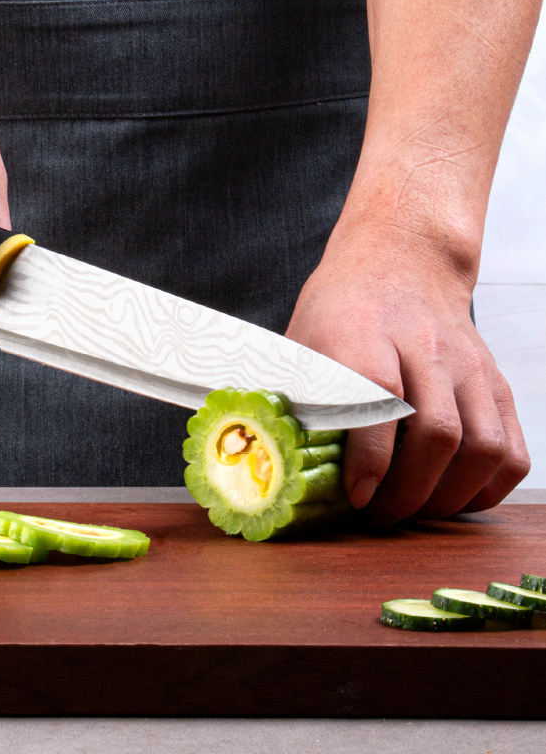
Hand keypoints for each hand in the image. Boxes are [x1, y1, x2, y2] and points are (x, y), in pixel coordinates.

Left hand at [285, 214, 529, 524]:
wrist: (401, 259)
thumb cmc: (341, 307)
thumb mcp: (301, 338)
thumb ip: (290, 395)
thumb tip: (266, 456)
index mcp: (361, 333)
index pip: (378, 400)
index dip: (370, 458)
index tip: (358, 497)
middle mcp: (423, 346)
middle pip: (437, 433)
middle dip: (409, 492)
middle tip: (380, 516)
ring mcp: (466, 363)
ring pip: (481, 445)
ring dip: (448, 496)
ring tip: (414, 512)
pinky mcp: (492, 379)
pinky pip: (511, 446)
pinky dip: (488, 486)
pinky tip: (454, 497)